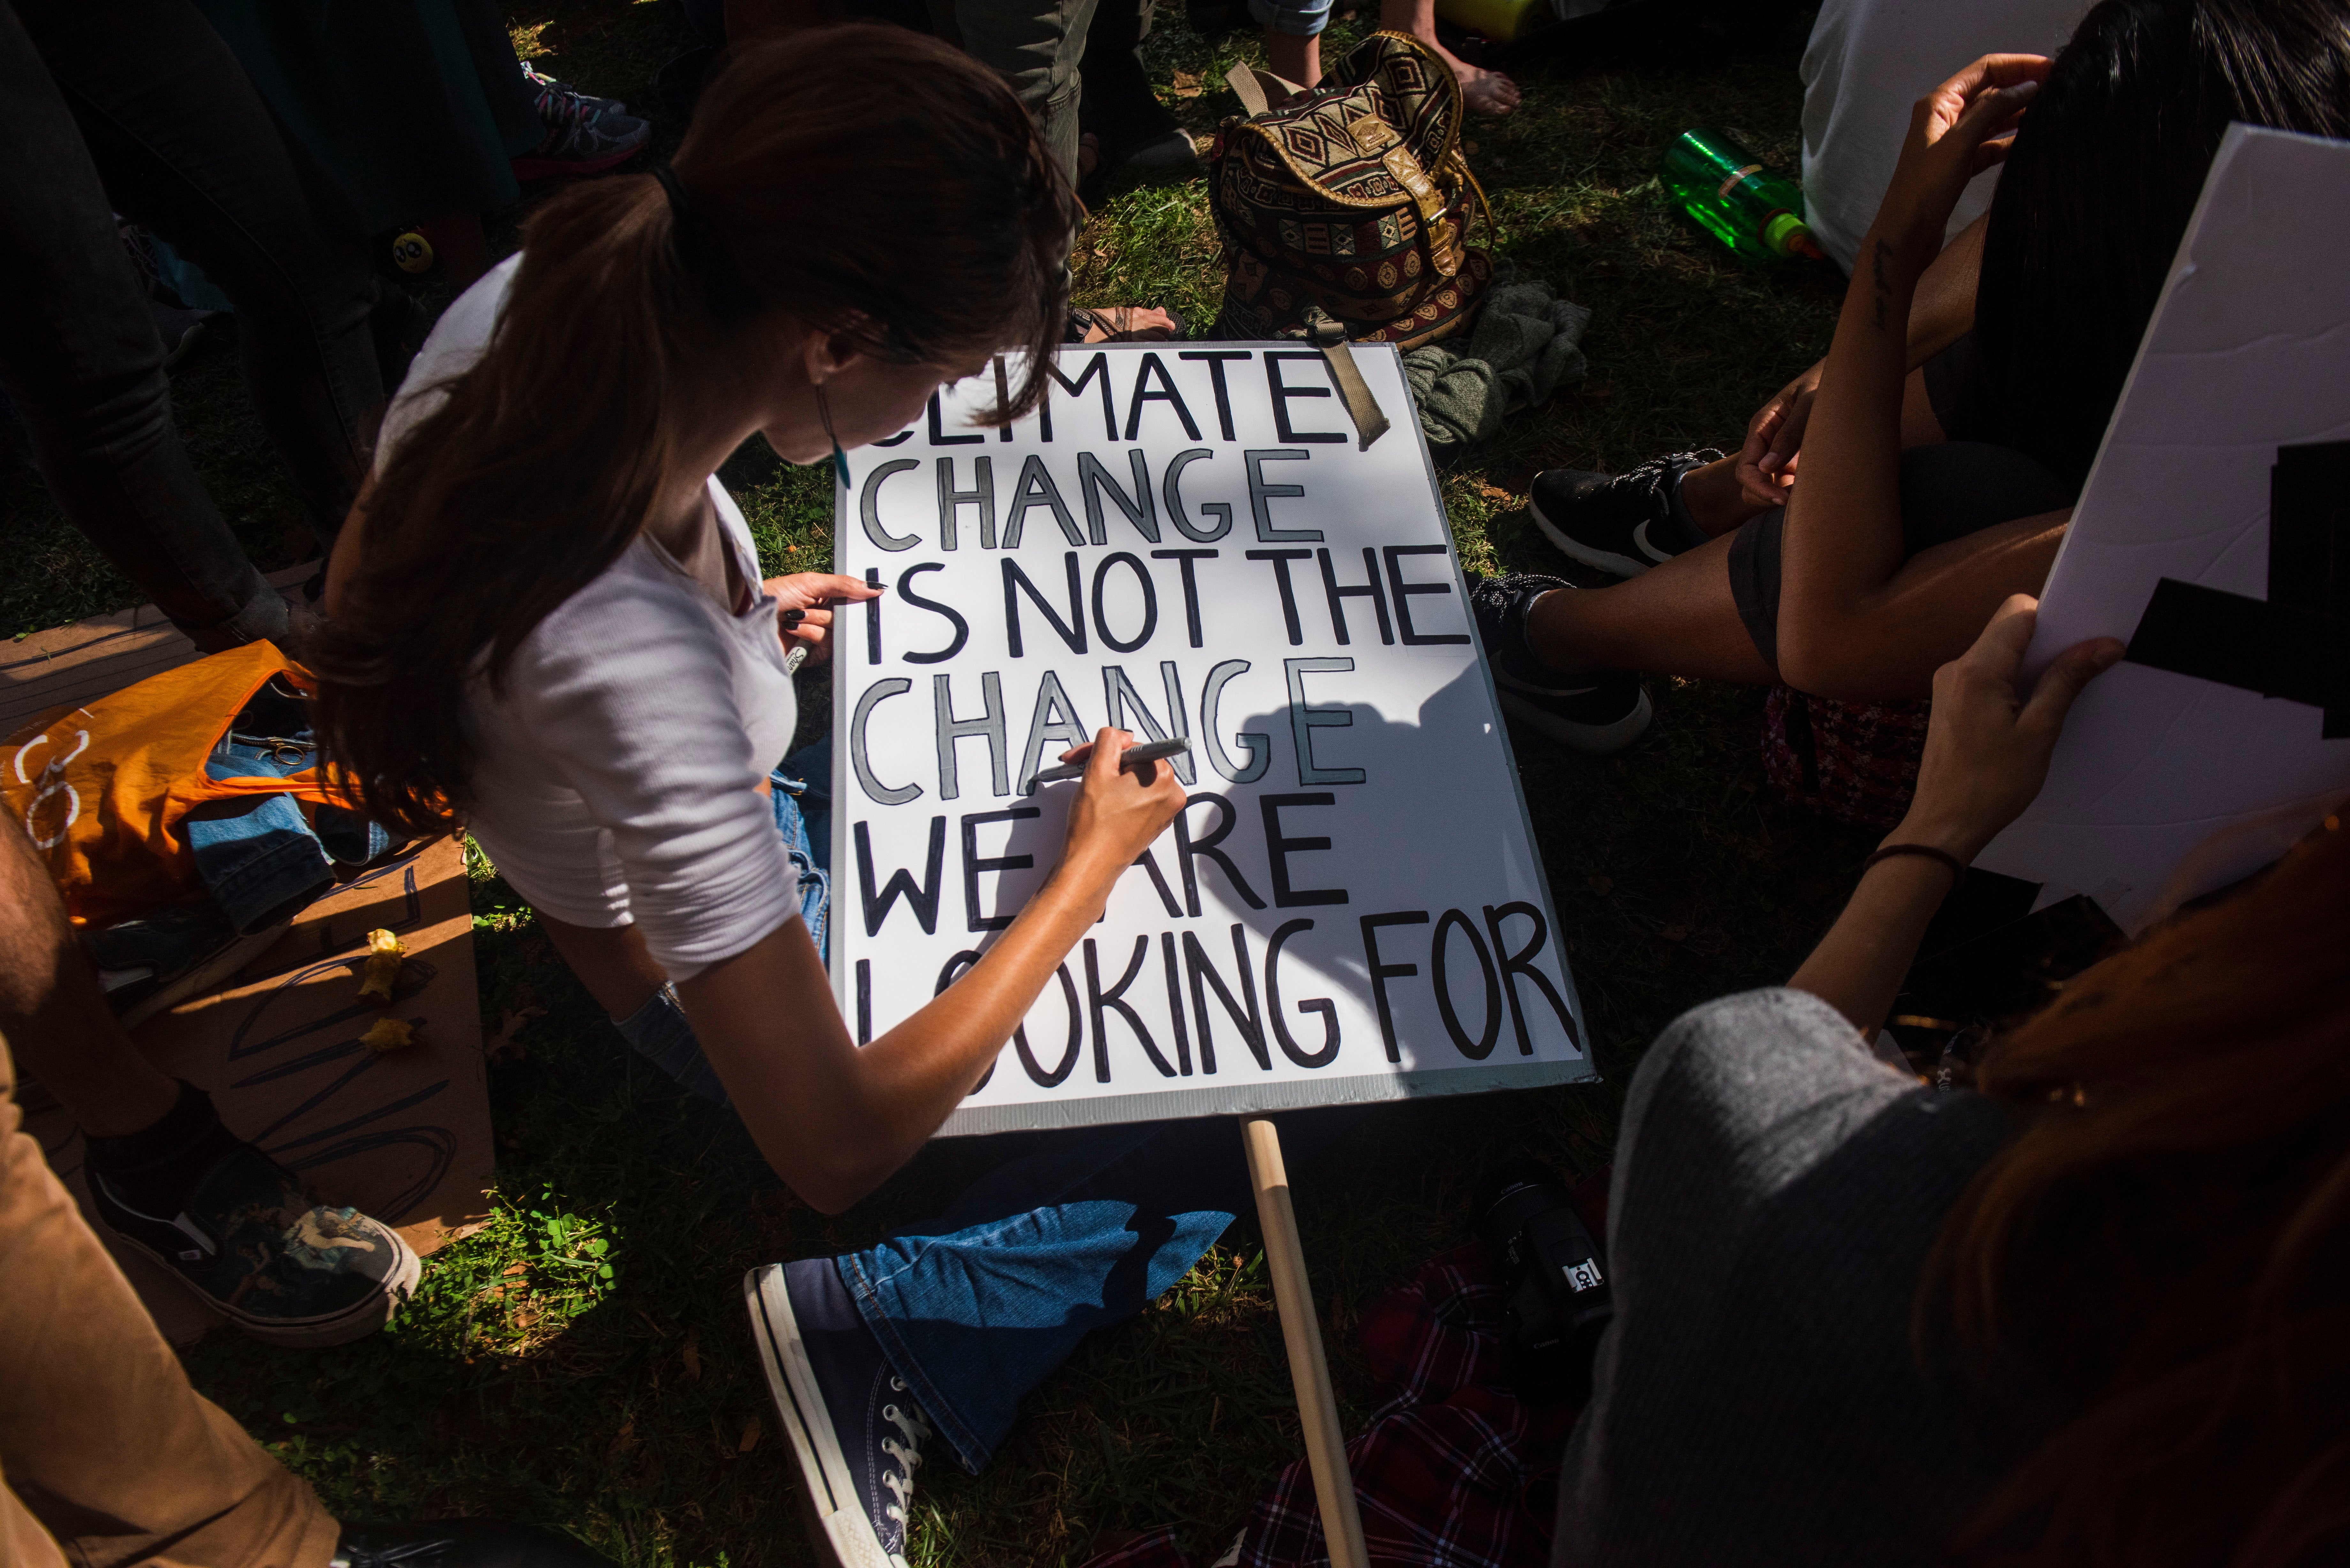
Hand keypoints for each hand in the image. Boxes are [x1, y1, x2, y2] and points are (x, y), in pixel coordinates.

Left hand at [762, 571, 878, 661]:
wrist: (751, 619)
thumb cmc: (773, 596)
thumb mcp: (810, 582)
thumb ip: (843, 584)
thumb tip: (872, 587)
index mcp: (825, 597)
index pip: (851, 599)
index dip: (857, 599)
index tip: (867, 596)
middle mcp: (824, 616)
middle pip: (848, 617)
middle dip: (830, 610)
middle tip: (814, 605)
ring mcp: (819, 636)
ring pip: (837, 631)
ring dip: (816, 621)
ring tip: (795, 616)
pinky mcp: (814, 653)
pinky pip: (827, 646)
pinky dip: (811, 635)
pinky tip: (795, 629)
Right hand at [1055, 729, 1186, 886]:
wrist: (1091, 865)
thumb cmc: (1095, 826)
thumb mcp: (1096, 771)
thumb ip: (1109, 741)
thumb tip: (1117, 735)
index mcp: (1162, 777)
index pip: (1133, 746)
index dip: (1105, 750)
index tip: (1085, 757)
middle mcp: (1170, 794)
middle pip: (1136, 762)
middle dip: (1107, 764)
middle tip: (1084, 773)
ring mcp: (1164, 811)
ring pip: (1135, 780)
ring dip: (1111, 780)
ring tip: (1092, 792)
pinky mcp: (1154, 824)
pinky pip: (1137, 798)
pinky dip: (1119, 797)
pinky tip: (1103, 806)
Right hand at [1735, 363, 1822, 507]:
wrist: (1848, 378)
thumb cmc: (1828, 383)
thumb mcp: (1810, 403)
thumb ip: (1791, 433)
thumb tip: (1765, 468)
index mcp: (1762, 427)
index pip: (1746, 469)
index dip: (1759, 487)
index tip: (1783, 499)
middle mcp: (1766, 444)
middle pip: (1751, 484)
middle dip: (1768, 496)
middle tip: (1798, 501)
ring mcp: (1780, 454)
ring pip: (1767, 488)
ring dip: (1782, 497)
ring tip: (1809, 494)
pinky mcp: (1795, 460)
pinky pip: (1787, 485)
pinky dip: (1796, 493)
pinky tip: (1816, 488)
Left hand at [1872, 54, 2048, 262]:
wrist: (1905, 235)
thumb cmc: (1926, 187)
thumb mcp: (1960, 141)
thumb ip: (1993, 109)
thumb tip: (2029, 85)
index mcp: (1939, 102)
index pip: (1985, 69)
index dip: (2018, 65)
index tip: (2053, 67)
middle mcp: (1945, 116)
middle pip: (1991, 90)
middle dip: (2023, 86)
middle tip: (2060, 87)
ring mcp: (1953, 141)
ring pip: (1993, 117)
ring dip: (2020, 112)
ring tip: (2053, 109)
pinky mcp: (1961, 164)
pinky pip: (1991, 144)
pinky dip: (2010, 140)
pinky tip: (2034, 138)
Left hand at [1892, 595, 2122, 863]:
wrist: (1944, 824)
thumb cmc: (1990, 786)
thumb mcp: (2039, 731)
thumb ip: (2067, 681)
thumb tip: (2103, 645)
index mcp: (1975, 670)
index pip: (2019, 612)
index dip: (2056, 619)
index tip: (2084, 640)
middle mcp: (1955, 669)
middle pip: (2009, 630)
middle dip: (2047, 643)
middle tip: (2079, 670)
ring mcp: (1948, 684)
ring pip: (1999, 652)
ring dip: (2031, 666)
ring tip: (2056, 696)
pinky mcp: (1950, 701)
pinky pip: (1987, 674)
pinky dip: (2013, 681)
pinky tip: (2031, 709)